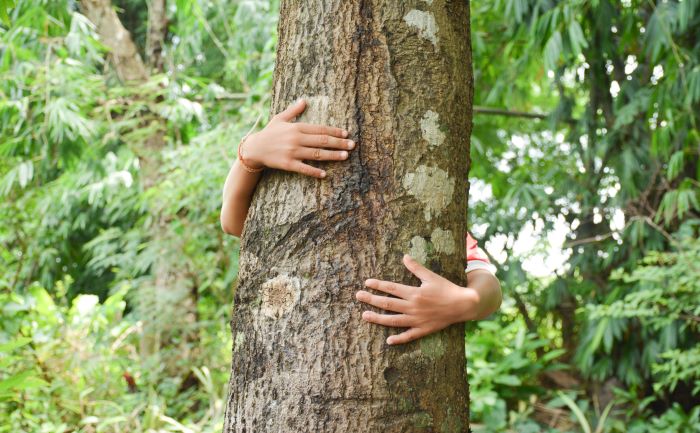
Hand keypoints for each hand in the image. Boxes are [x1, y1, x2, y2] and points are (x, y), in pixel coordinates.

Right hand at [241, 98, 354, 177]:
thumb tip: (304, 100)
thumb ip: (293, 110)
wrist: (254, 148)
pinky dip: (314, 171)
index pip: (320, 129)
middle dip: (339, 143)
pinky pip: (304, 168)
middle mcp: (296, 139)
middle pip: (322, 141)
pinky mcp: (288, 164)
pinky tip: (324, 174)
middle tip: (352, 145)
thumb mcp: (280, 118)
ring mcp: (292, 152)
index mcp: (296, 127)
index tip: (346, 133)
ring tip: (345, 156)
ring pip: (316, 154)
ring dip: (332, 155)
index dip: (334, 131)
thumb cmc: (269, 133)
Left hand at [356, 255, 479, 344]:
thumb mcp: (431, 276)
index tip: (367, 283)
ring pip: (393, 321)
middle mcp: (413, 307)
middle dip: (371, 300)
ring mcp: (417, 320)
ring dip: (378, 319)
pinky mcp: (423, 330)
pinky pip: (409, 336)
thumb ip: (416, 268)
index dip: (378, 285)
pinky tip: (388, 341)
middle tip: (358, 296)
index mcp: (414, 293)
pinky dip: (399, 339)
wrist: (462, 305)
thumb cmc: (446, 288)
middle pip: (388, 304)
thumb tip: (405, 256)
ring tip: (364, 316)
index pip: (391, 288)